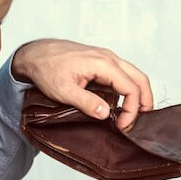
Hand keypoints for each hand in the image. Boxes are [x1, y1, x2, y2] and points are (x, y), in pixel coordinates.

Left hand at [12, 39, 152, 130]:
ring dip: (138, 94)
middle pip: (139, 79)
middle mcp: (109, 58)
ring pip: (133, 75)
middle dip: (144, 101)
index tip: (122, 125)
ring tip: (133, 114)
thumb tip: (106, 114)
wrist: (36, 54)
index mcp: (103, 64)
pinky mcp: (101, 61)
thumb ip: (85, 102)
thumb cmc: (47, 69)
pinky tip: (121, 102)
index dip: (132, 109)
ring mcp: (106, 57)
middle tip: (139, 121)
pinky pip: (123, 73)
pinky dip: (128, 88)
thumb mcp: (63, 90)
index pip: (131, 88)